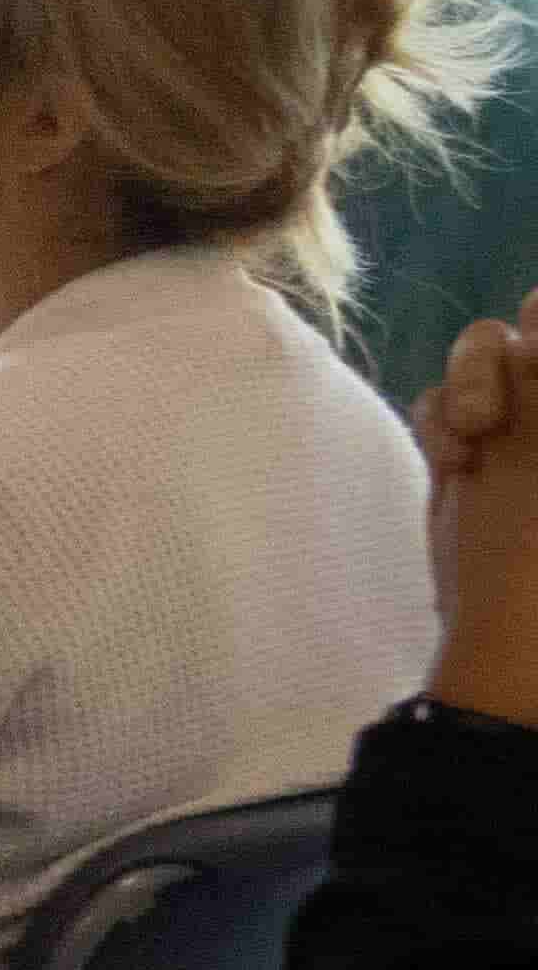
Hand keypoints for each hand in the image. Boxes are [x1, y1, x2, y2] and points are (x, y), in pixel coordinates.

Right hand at [424, 308, 537, 724]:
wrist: (517, 649)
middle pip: (537, 320)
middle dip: (513, 355)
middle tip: (500, 407)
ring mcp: (524, 431)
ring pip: (489, 350)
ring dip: (470, 382)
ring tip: (471, 435)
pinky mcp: (473, 457)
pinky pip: (445, 398)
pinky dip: (441, 420)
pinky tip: (453, 459)